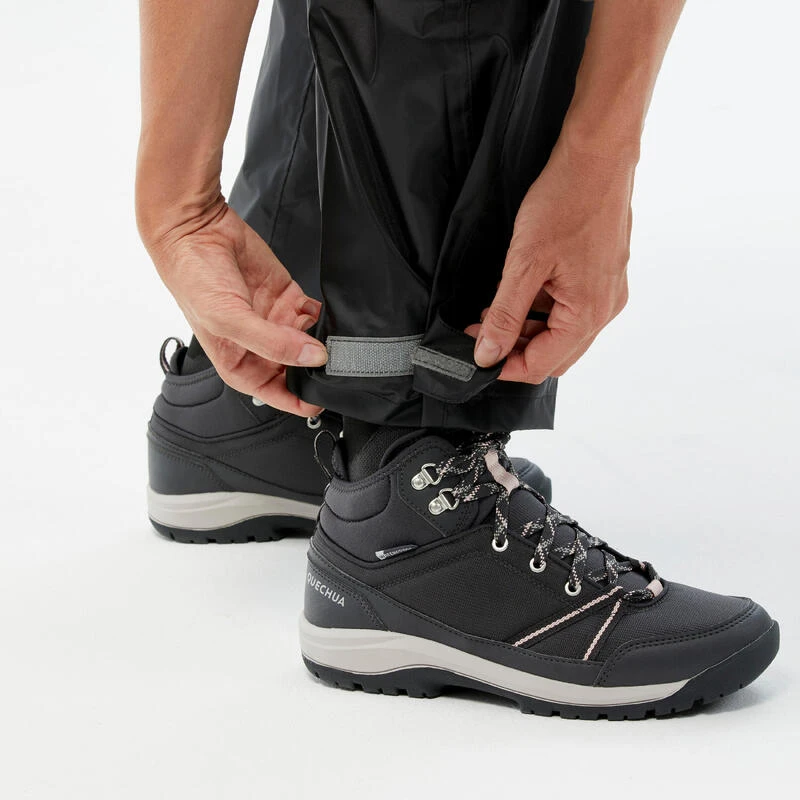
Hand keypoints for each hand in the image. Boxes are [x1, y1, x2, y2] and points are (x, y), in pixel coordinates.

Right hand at [142, 200, 326, 415]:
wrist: (196, 230)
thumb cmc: (194, 279)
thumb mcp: (229, 320)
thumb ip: (273, 343)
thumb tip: (312, 358)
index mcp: (239, 364)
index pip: (276, 394)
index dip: (300, 400)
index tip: (322, 397)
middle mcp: (259, 346)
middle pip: (299, 370)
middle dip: (316, 368)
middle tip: (334, 362)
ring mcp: (275, 321)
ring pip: (311, 343)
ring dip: (324, 342)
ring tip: (332, 338)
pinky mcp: (287, 296)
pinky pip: (314, 314)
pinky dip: (323, 316)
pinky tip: (324, 314)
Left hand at [470, 142, 634, 383]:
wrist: (598, 156)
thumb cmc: (565, 201)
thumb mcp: (524, 263)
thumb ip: (505, 314)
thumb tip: (488, 354)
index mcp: (588, 313)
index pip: (541, 365)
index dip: (504, 366)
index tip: (475, 354)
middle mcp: (604, 310)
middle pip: (554, 355)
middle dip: (515, 350)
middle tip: (480, 333)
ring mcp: (607, 294)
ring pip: (561, 334)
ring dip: (526, 330)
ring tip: (494, 311)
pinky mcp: (604, 277)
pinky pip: (570, 310)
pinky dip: (542, 311)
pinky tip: (518, 293)